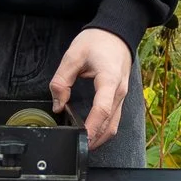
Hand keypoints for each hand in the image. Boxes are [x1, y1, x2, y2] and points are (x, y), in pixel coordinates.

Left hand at [50, 28, 133, 148]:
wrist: (117, 33)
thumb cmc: (98, 41)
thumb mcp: (73, 55)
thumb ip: (62, 80)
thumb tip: (57, 104)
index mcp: (109, 79)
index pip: (102, 109)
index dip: (92, 127)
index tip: (82, 138)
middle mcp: (119, 91)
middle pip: (110, 123)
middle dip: (95, 139)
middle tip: (78, 147)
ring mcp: (123, 95)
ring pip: (115, 124)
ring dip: (101, 137)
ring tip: (84, 143)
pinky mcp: (120, 96)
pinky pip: (115, 118)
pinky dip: (104, 128)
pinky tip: (92, 131)